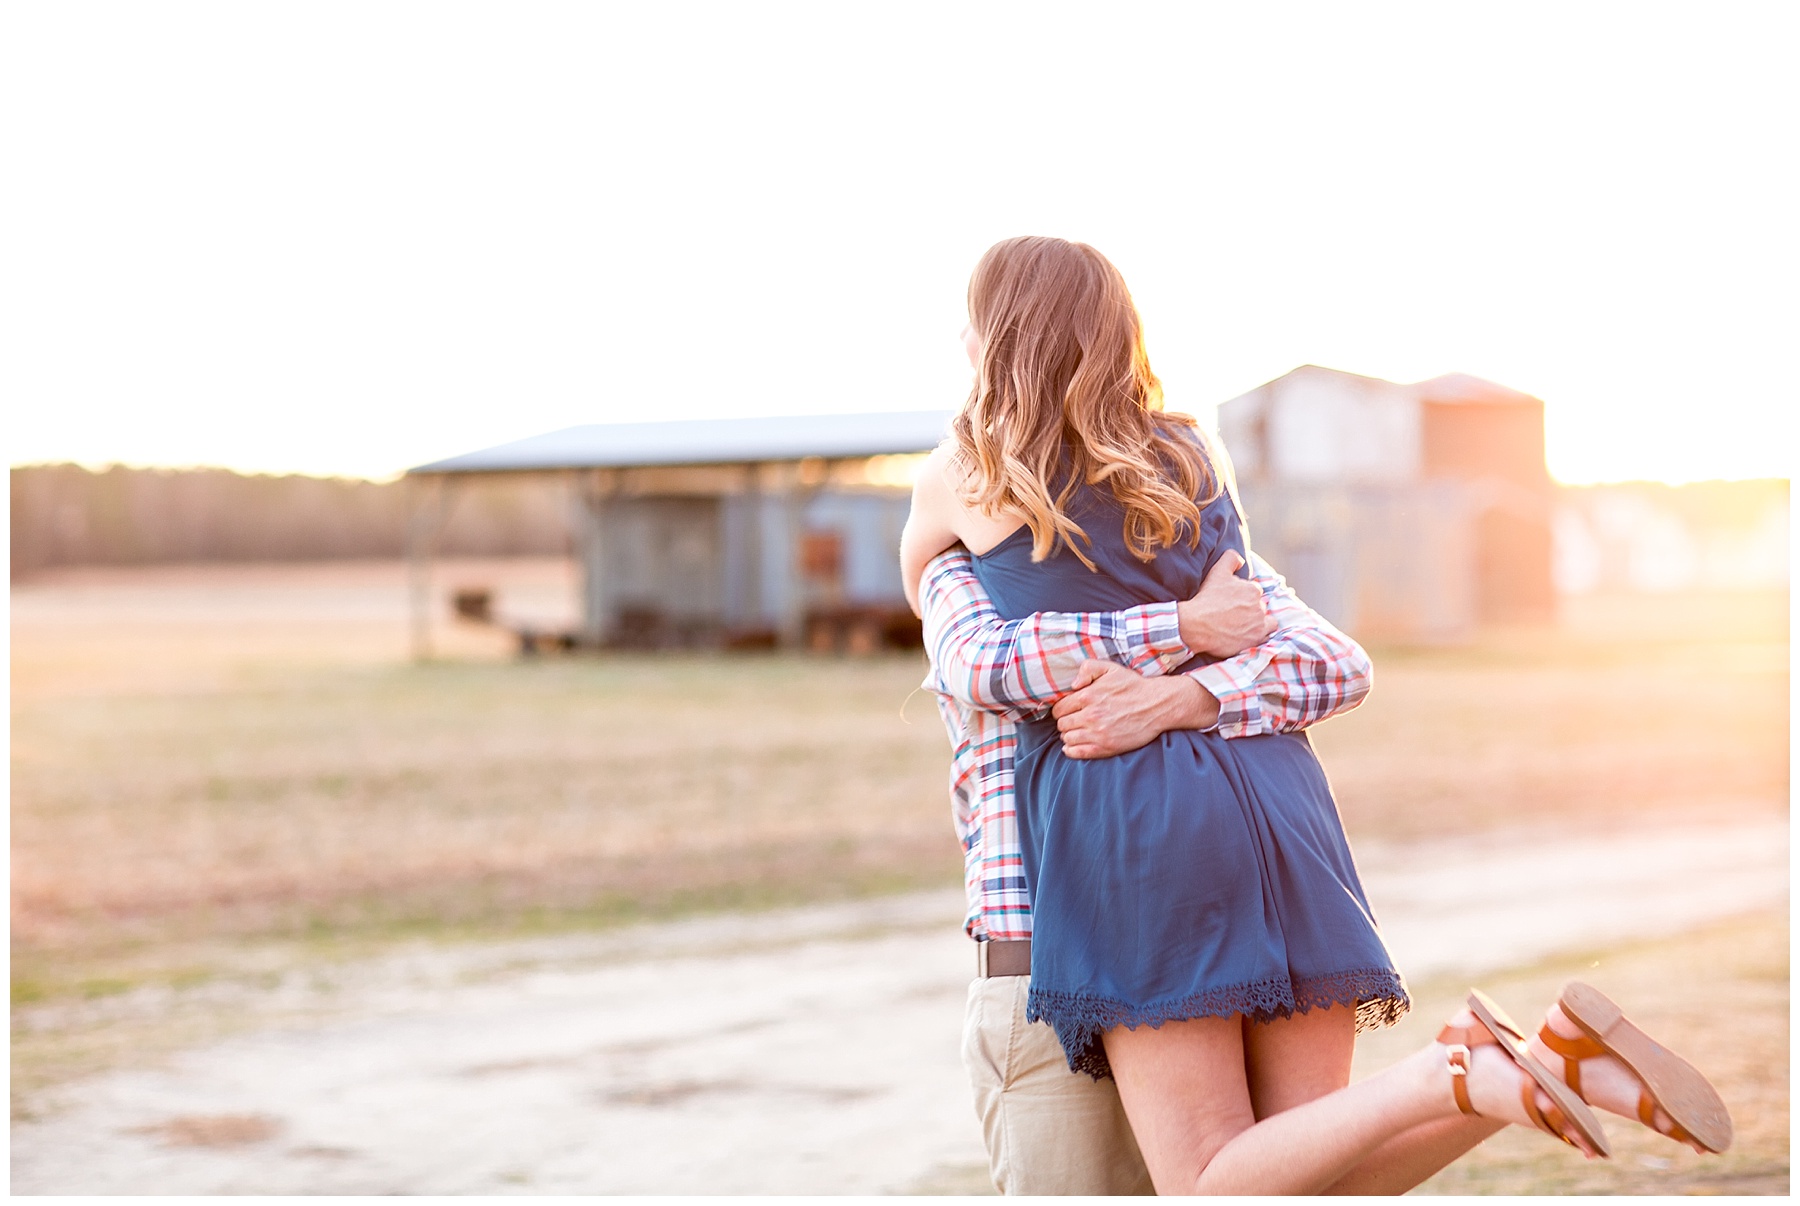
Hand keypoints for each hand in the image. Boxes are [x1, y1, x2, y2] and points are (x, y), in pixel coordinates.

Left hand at [1052, 660, 1220, 759]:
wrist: (1156, 705)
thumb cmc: (1133, 686)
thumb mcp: (1110, 668)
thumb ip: (1087, 669)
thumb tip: (1072, 684)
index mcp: (1087, 696)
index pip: (1059, 709)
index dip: (1062, 709)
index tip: (1069, 710)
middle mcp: (1090, 716)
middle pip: (1062, 724)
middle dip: (1065, 722)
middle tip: (1074, 720)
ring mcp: (1097, 733)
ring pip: (1067, 738)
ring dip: (1069, 735)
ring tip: (1078, 731)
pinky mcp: (1106, 747)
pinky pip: (1077, 753)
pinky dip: (1072, 750)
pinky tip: (1075, 745)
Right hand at [1176, 549, 1272, 657]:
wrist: (1195, 625)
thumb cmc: (1206, 598)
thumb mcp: (1217, 572)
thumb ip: (1231, 559)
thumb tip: (1241, 559)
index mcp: (1253, 589)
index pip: (1253, 592)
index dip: (1242, 596)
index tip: (1231, 602)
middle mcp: (1259, 605)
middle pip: (1258, 605)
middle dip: (1249, 608)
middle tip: (1232, 614)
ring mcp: (1259, 623)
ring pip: (1264, 619)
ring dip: (1255, 620)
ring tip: (1240, 624)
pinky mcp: (1256, 638)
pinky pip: (1267, 633)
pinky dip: (1260, 632)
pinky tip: (1248, 632)